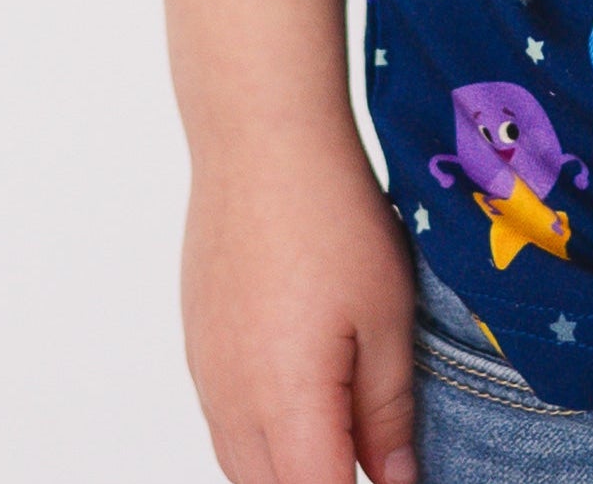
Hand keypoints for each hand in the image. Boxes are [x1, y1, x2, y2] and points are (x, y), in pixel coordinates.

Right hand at [181, 132, 418, 483]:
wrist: (261, 143)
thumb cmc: (332, 217)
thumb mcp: (387, 316)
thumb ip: (387, 411)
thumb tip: (395, 480)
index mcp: (286, 405)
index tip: (393, 478)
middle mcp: (232, 404)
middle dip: (322, 482)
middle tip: (374, 457)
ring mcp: (207, 377)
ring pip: (240, 465)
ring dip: (288, 468)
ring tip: (342, 435)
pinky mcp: (197, 347)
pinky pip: (223, 422)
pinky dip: (260, 436)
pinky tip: (299, 400)